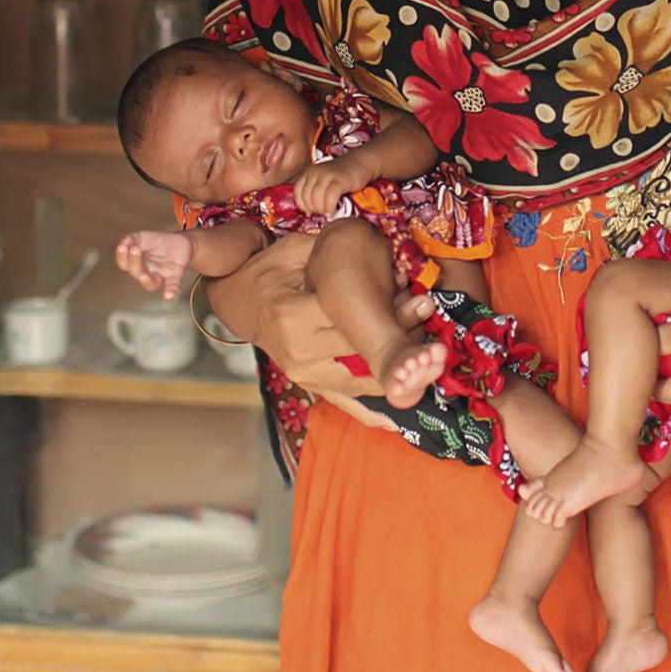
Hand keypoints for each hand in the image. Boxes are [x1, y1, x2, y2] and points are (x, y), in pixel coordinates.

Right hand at [114, 230, 196, 300]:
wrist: (180, 242)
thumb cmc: (158, 242)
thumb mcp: (142, 237)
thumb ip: (131, 239)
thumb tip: (123, 242)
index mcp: (137, 263)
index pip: (124, 264)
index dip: (121, 257)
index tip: (122, 247)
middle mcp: (146, 272)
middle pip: (136, 272)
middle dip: (134, 262)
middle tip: (135, 250)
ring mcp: (160, 275)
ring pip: (151, 283)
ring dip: (146, 281)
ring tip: (143, 276)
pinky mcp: (174, 276)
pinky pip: (173, 286)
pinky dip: (171, 291)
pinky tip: (168, 295)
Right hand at [200, 231, 433, 400]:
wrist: (241, 300)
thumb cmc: (273, 270)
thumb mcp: (297, 250)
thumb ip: (332, 255)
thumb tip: (382, 254)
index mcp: (290, 315)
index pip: (348, 318)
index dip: (388, 310)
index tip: (418, 298)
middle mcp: (297, 351)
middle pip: (361, 348)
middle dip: (400, 335)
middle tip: (429, 315)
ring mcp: (303, 374)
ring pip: (361, 378)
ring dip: (398, 368)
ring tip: (429, 355)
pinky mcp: (310, 385)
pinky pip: (346, 403)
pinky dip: (372, 413)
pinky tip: (398, 420)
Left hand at [293, 154, 365, 216]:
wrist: (360, 163)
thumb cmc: (341, 176)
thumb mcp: (322, 181)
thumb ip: (313, 192)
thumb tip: (308, 213)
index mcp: (308, 173)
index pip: (298, 193)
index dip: (303, 206)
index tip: (312, 211)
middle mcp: (314, 173)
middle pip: (306, 198)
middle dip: (314, 209)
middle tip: (322, 213)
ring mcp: (327, 175)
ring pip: (316, 198)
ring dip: (321, 210)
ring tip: (328, 212)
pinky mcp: (340, 180)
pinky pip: (330, 197)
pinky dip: (330, 207)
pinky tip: (332, 211)